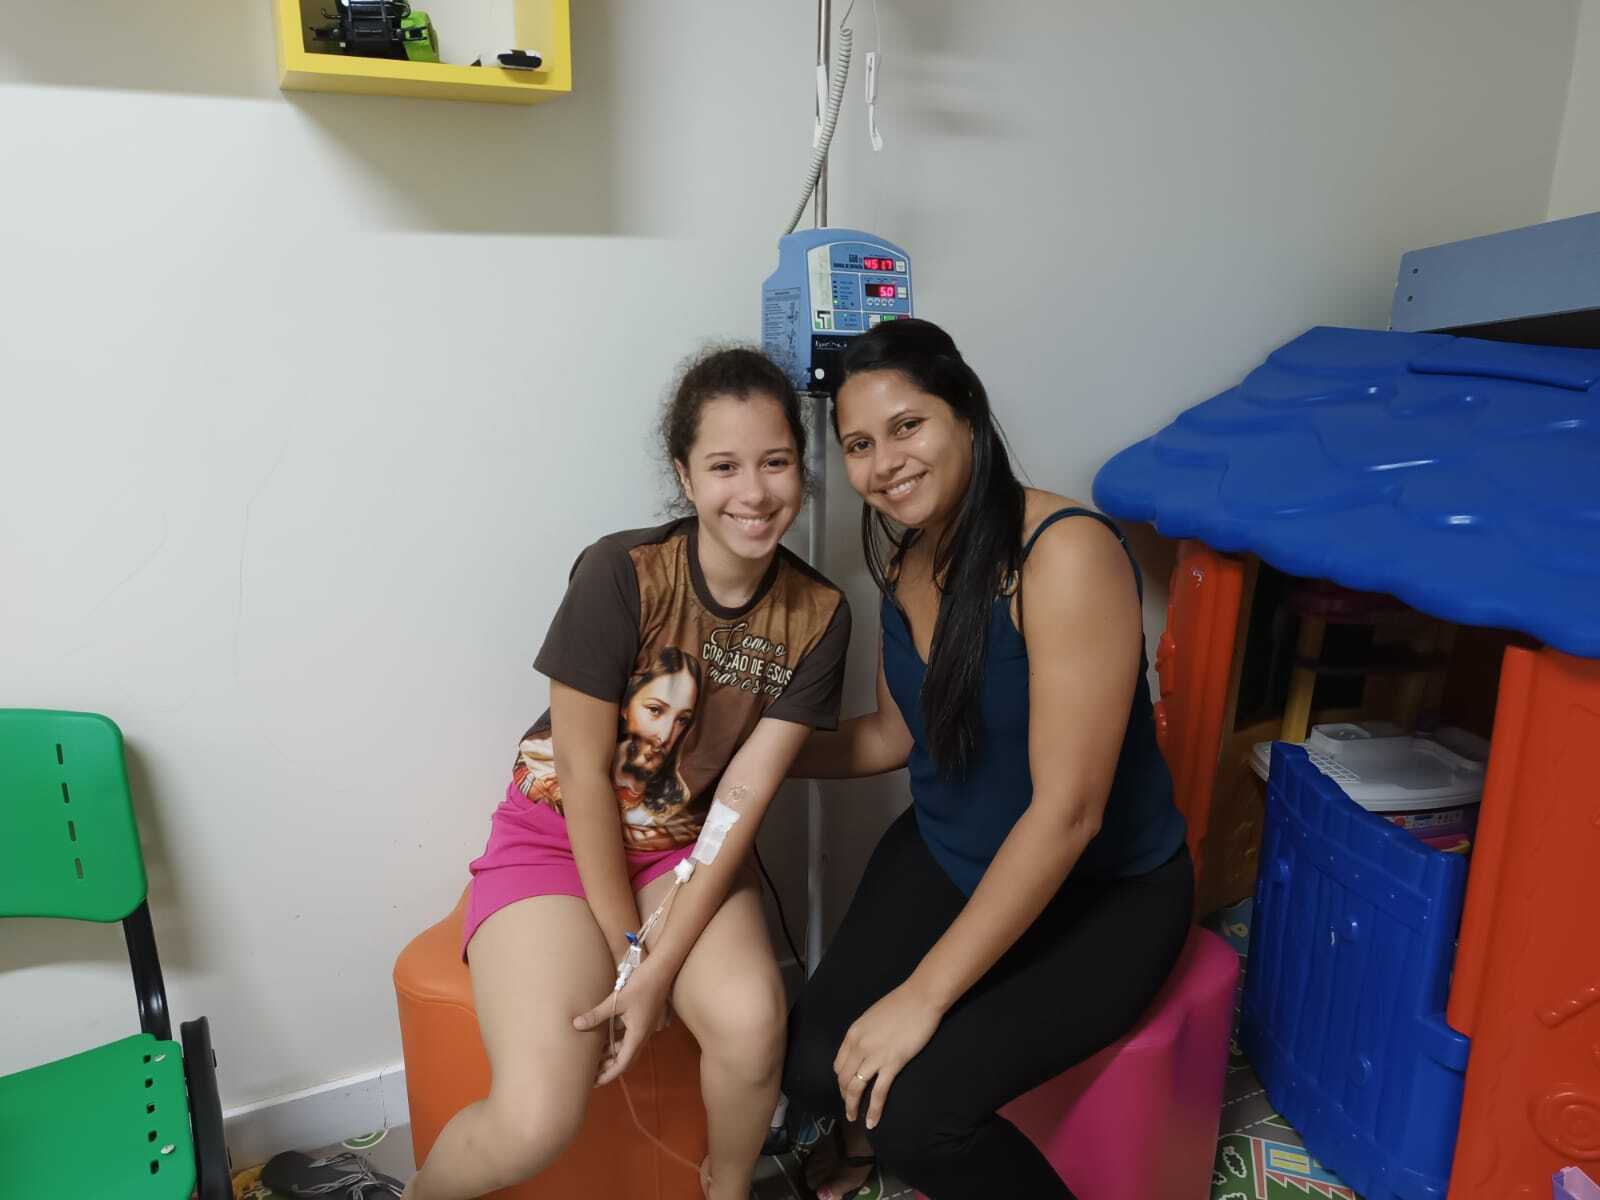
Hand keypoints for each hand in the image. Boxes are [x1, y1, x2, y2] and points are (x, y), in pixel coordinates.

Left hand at [573, 956, 671, 1085]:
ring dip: (611, 1055)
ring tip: (593, 1058)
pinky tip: (602, 1037)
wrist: (662, 969)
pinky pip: (626, 1036)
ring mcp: (642, 1027)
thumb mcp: (617, 1000)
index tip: (596, 1083)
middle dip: (609, 1068)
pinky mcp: (641, 1018)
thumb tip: (576, 1025)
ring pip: (625, 1048)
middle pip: (625, 1059)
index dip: (608, 1075)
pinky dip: (615, 1041)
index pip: (622, 1064)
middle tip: (591, 1074)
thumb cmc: (642, 984)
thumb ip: (596, 1014)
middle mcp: (642, 1034)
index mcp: (637, 1035)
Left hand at [834, 980, 944, 1128]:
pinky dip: (874, 1110)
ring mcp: (875, 1056)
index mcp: (852, 1034)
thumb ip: (863, 1035)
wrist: (920, 999)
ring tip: (854, 1118)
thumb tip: (862, 1051)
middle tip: (850, 1106)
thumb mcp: (871, 1018)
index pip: (838, 1065)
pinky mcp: (893, 1064)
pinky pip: (878, 1092)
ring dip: (852, 1106)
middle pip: (843, 1079)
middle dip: (844, 1096)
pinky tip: (872, 1122)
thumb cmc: (899, 1005)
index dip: (840, 1080)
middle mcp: (859, 1046)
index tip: (845, 1088)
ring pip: (856, 1088)